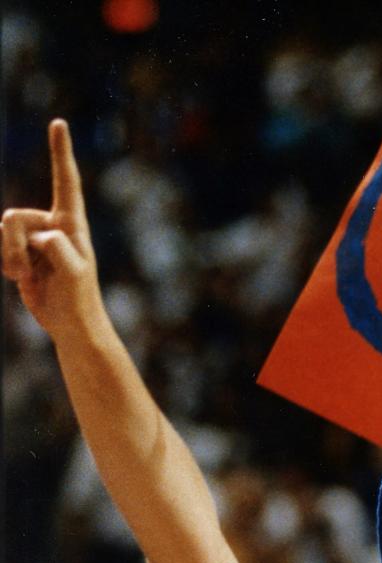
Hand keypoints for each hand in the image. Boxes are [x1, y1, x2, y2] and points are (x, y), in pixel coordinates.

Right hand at [1, 119, 103, 337]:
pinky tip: (22, 278)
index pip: (66, 182)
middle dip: (12, 245)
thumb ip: (59, 249)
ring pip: (1, 230)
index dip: (60, 152)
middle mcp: (53, 226)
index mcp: (73, 225)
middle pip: (14, 217)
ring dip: (8, 257)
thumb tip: (42, 236)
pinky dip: (5, 263)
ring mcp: (35, 239)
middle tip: (29, 271)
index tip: (58, 123)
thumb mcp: (73, 274)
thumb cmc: (79, 299)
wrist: (71, 324)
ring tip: (26, 277)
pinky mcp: (21, 252)